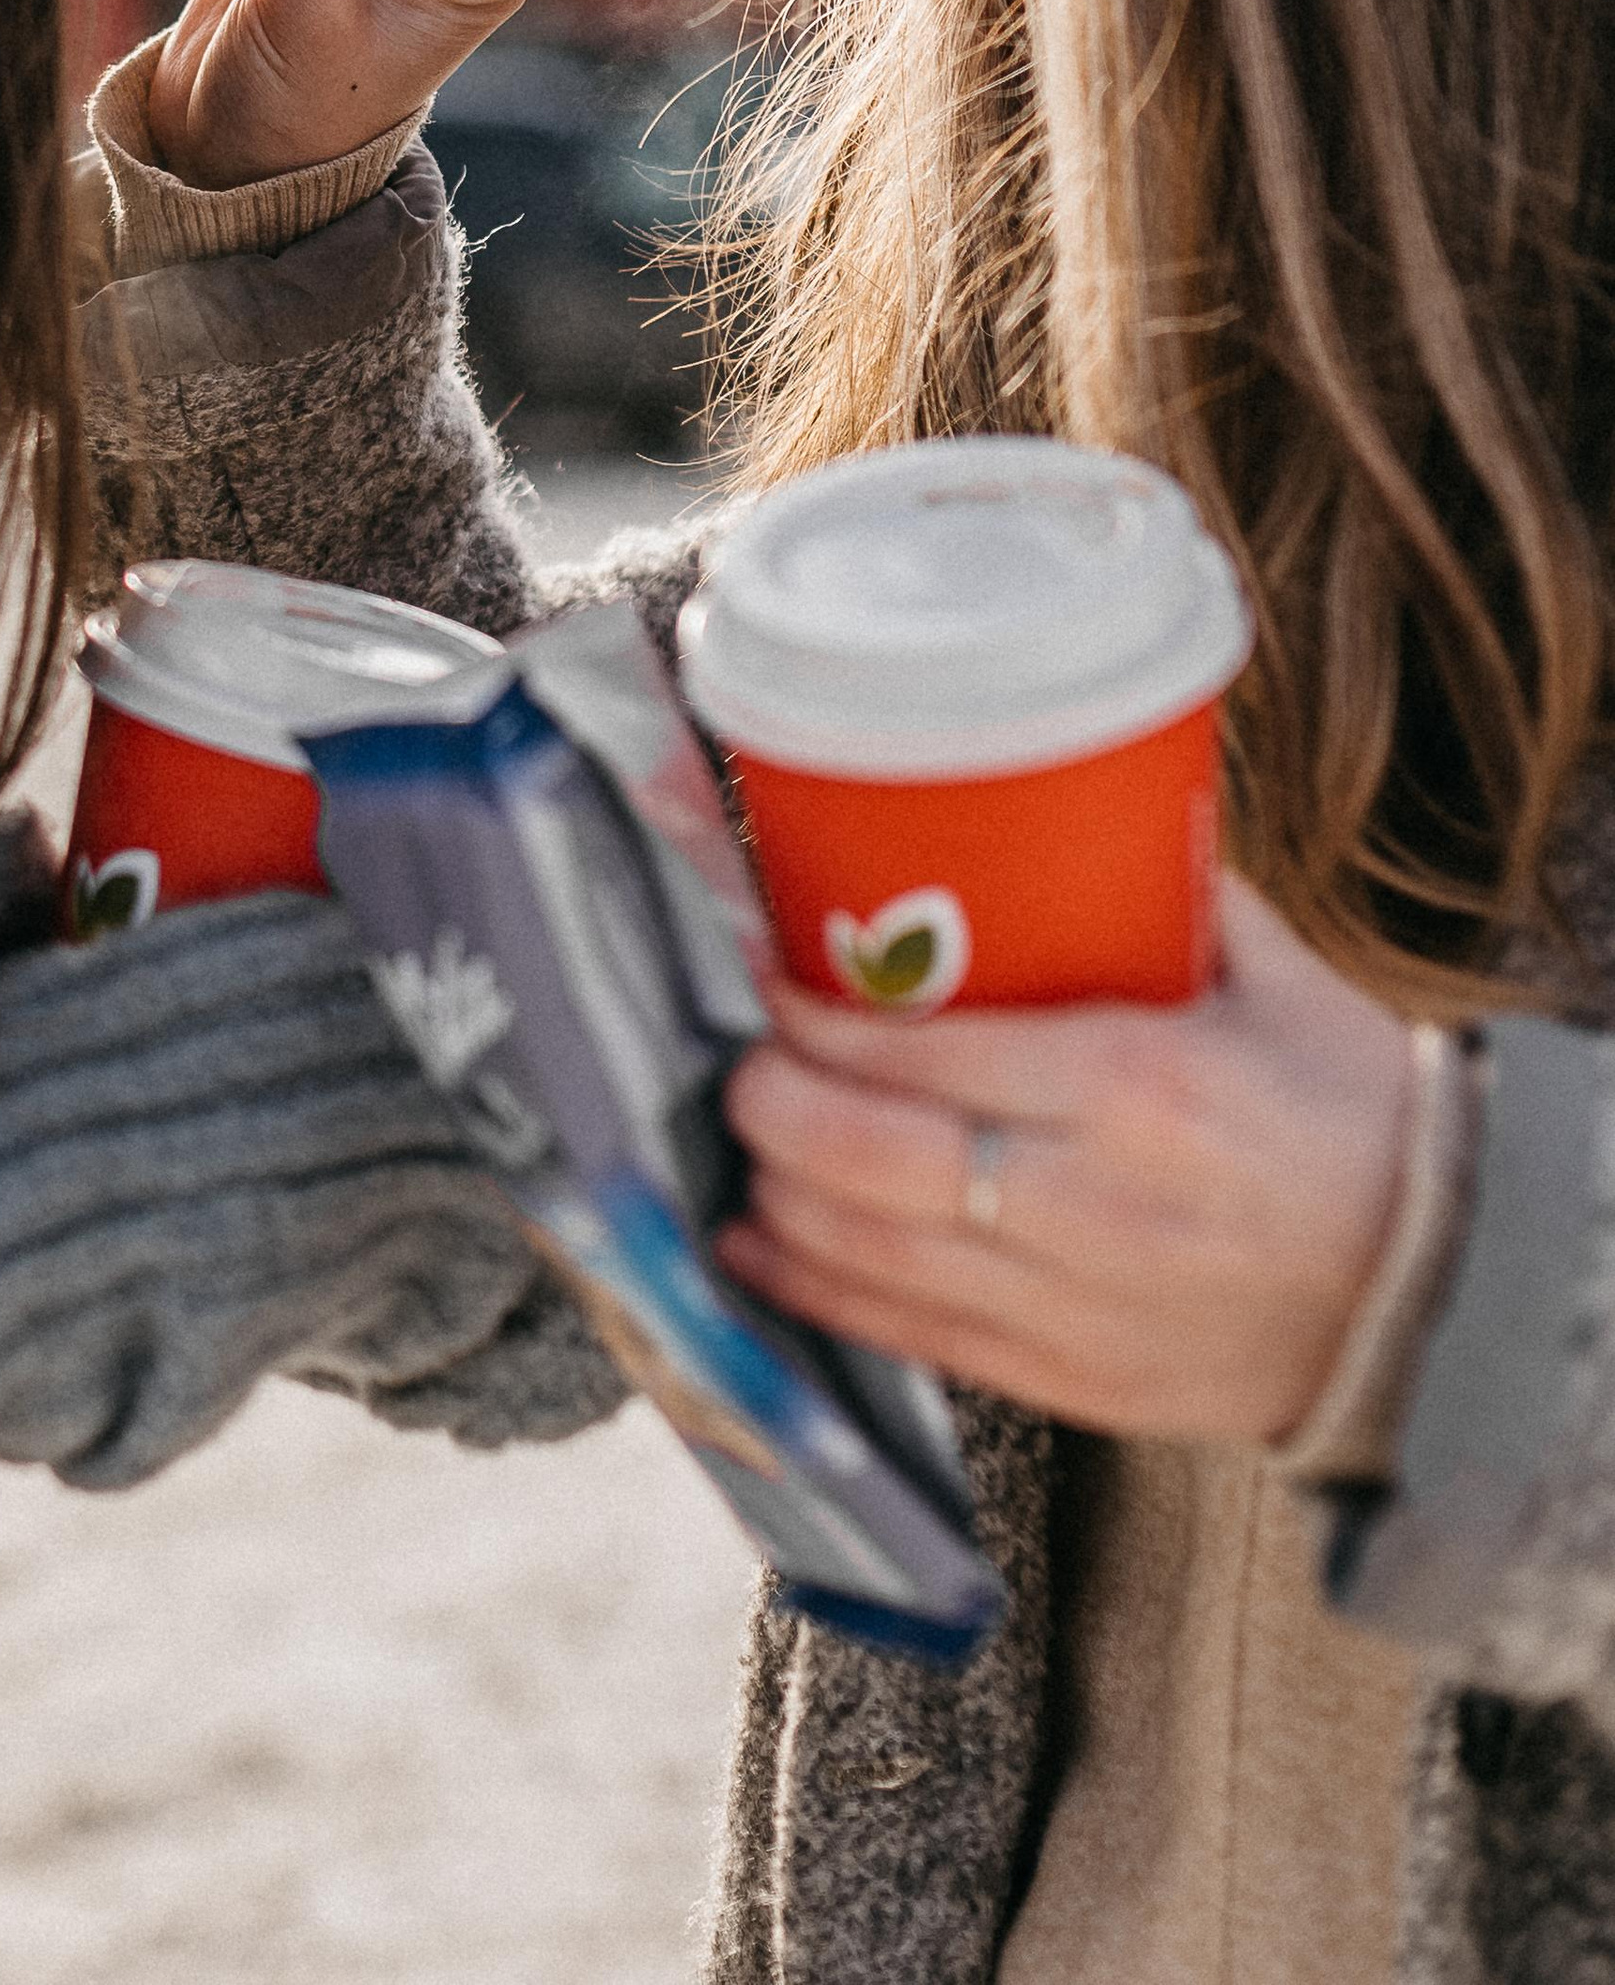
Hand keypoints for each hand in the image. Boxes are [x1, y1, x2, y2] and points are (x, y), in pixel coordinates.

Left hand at [715, 878, 1416, 1442]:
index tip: (775, 976)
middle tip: (739, 1057)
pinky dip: (818, 1296)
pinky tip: (762, 1251)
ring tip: (739, 1141)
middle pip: (868, 1159)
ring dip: (779, 1197)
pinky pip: (914, 1341)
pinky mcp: (1072, 1383)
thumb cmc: (1357, 1116)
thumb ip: (1166, 893)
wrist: (1445, 1288)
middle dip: (773, 1103)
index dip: (820, 1018)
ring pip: (870, 1258)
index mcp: (1134, 1085)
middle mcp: (1087, 1204)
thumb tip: (1071, 800)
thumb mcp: (1275, 978)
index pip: (924, 1051)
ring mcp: (1074, 1307)